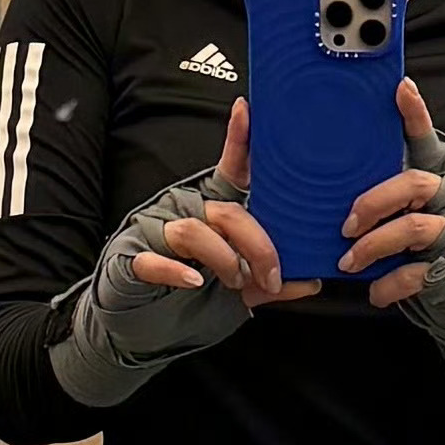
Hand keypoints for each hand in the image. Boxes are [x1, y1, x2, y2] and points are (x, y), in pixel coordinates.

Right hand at [55, 108, 288, 407]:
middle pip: (227, 211)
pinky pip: (155, 258)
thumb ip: (271, 284)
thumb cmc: (189, 305)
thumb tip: (312, 279)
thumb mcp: (239, 295)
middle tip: (270, 275)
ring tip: (234, 284)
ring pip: (195, 230)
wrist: (140, 336)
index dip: (239, 140)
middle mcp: (185, 215)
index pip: (231, 173)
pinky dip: (176, 270)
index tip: (248, 109)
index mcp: (212, 215)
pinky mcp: (131, 260)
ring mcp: (156, 235)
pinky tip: (193, 282)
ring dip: (224, 260)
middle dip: (257, 244)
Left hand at [343, 80, 444, 309]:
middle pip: (413, 183)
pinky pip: (417, 271)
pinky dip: (389, 284)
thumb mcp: (423, 213)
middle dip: (372, 203)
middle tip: (345, 226)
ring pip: (414, 226)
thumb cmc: (439, 249)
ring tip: (349, 262)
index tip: (400, 88)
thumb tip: (335, 188)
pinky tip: (377, 291)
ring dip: (373, 246)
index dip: (415, 114)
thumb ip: (396, 195)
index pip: (427, 139)